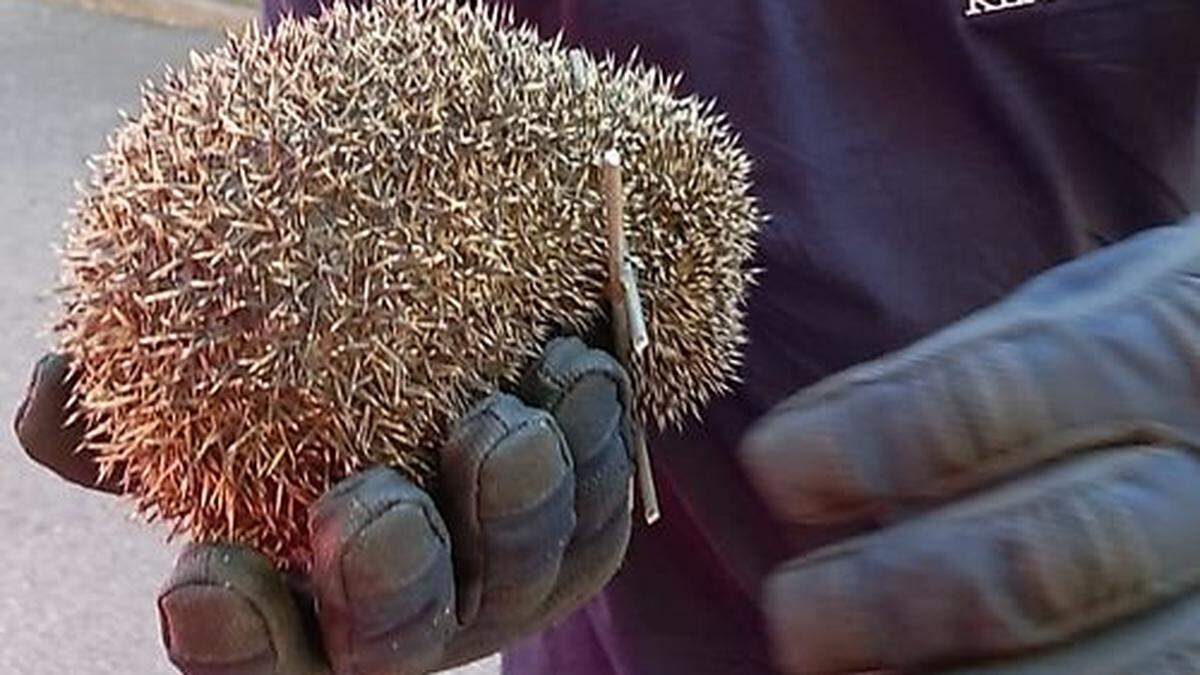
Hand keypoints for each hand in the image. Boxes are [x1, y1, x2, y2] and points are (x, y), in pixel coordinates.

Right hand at [16, 336, 634, 673]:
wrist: (443, 323)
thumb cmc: (307, 372)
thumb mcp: (214, 387)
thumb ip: (135, 402)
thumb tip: (56, 391)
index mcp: (308, 600)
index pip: (260, 658)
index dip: (235, 638)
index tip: (201, 575)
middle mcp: (414, 606)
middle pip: (401, 637)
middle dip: (386, 586)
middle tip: (370, 509)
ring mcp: (510, 571)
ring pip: (523, 568)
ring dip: (515, 501)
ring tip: (504, 420)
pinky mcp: (588, 517)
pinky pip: (606, 499)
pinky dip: (597, 438)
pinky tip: (578, 366)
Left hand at [742, 219, 1199, 673]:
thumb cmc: (1141, 352)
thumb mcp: (1071, 317)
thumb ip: (958, 382)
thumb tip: (795, 454)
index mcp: (1160, 343)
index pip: (994, 397)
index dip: (873, 440)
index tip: (773, 467)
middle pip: (1048, 558)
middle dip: (901, 596)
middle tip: (796, 619)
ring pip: (1106, 667)